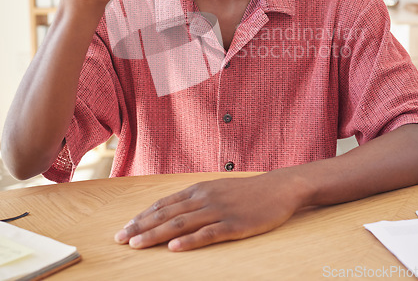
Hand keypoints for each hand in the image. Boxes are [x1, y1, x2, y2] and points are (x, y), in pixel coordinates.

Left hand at [114, 171, 301, 250]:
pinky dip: (189, 241)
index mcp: (199, 190)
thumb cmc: (246, 192)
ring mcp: (219, 211)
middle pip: (167, 214)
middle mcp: (204, 198)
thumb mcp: (217, 189)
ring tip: (136, 245)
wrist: (277, 188)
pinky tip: (174, 248)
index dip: (142, 216)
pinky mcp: (234, 225)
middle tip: (120, 239)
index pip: (164, 204)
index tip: (125, 228)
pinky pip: (208, 234)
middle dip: (141, 227)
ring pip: (181, 224)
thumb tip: (174, 211)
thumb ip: (196, 199)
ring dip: (156, 234)